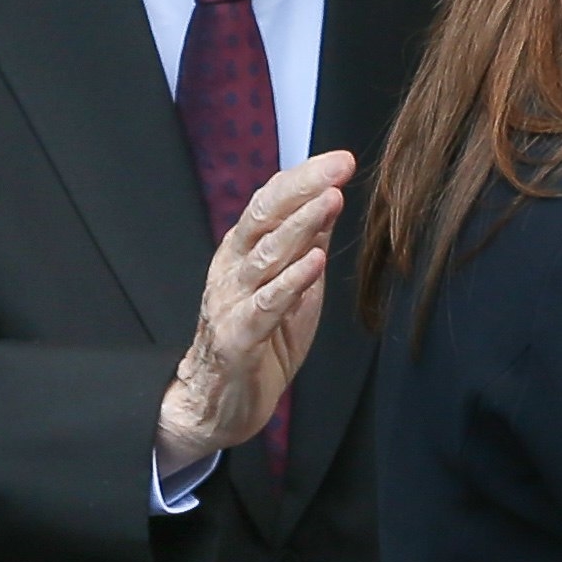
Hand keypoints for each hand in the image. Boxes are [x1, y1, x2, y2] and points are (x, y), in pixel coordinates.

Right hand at [154, 151, 353, 467]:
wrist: (219, 402)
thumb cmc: (260, 338)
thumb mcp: (291, 284)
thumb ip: (305, 245)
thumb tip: (330, 199)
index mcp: (243, 250)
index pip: (272, 201)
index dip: (305, 178)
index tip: (343, 159)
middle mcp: (232, 267)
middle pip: (264, 215)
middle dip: (304, 187)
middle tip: (341, 165)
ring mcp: (231, 301)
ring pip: (265, 255)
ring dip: (300, 226)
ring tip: (331, 200)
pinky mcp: (237, 337)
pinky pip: (266, 305)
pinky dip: (291, 282)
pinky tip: (315, 261)